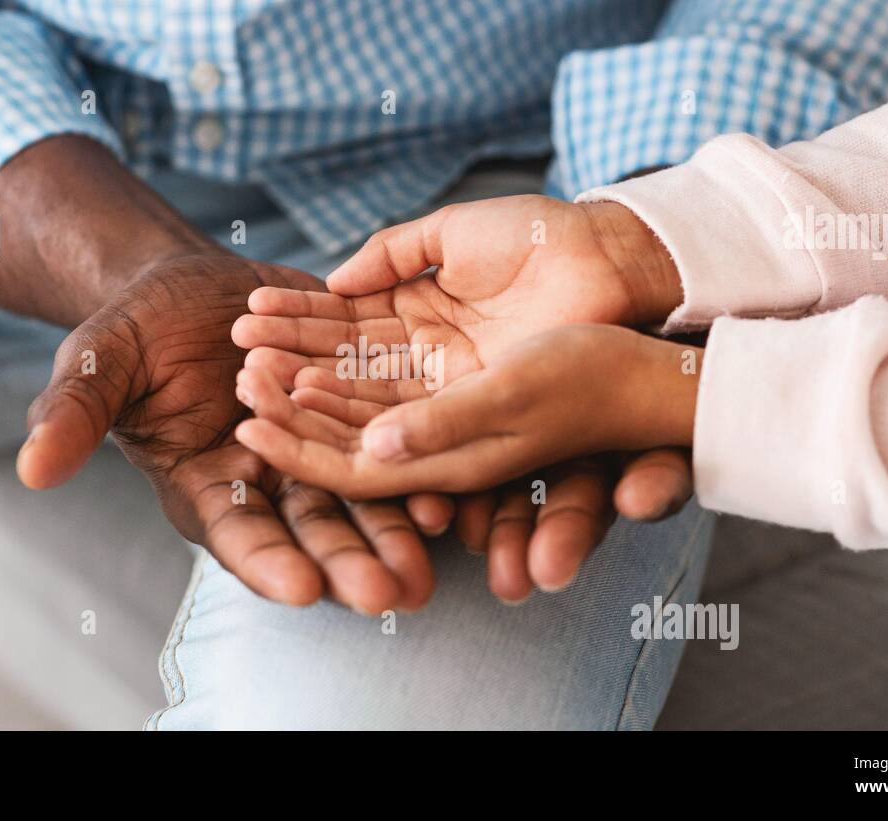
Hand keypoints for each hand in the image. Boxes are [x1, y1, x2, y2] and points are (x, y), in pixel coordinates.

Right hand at [15, 253, 434, 613]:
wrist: (195, 288)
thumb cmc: (136, 331)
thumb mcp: (100, 363)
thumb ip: (72, 414)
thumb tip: (30, 470)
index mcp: (204, 483)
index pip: (234, 532)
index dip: (265, 561)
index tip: (297, 590)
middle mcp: (267, 480)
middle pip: (312, 530)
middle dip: (349, 562)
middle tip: (390, 596)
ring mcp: (315, 447)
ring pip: (361, 495)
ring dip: (397, 528)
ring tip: (438, 556)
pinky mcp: (354, 407)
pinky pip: (391, 438)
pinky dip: (421, 462)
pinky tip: (459, 481)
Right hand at [230, 195, 683, 386]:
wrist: (604, 257)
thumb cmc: (535, 237)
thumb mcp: (449, 232)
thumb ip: (389, 253)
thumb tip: (334, 281)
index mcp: (416, 314)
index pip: (341, 325)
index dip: (295, 322)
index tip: (246, 321)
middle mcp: (424, 360)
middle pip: (343, 369)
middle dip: (287, 365)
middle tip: (236, 363)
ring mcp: (446, 389)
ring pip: (363, 400)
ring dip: (306, 393)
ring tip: (254, 387)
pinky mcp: (472, 412)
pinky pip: (404, 422)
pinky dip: (354, 415)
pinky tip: (306, 401)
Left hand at [234, 325, 698, 596]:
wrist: (651, 374)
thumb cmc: (591, 378)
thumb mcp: (516, 396)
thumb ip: (442, 425)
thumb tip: (370, 450)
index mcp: (449, 462)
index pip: (352, 469)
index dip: (295, 449)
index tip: (242, 422)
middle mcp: (441, 450)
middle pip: (344, 441)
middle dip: (287, 414)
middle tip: (236, 376)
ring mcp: (448, 422)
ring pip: (359, 412)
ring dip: (307, 385)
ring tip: (256, 352)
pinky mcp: (457, 393)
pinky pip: (387, 386)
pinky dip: (346, 368)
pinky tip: (314, 346)